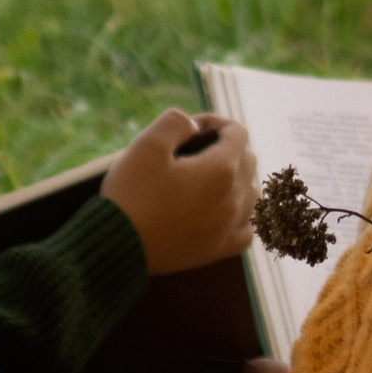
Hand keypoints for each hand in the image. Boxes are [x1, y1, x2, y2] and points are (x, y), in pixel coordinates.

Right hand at [101, 109, 256, 275]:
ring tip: (208, 177)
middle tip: (193, 149)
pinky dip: (242, 215)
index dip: (215, 122)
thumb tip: (193, 126)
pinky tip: (224, 211)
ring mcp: (228, 227)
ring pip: (253, 194)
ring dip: (238, 179)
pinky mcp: (217, 250)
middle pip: (248, 160)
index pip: (238, 133)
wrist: (118, 245)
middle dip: (226, 147)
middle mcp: (233, 199)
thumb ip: (176, 122)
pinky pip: (247, 230)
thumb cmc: (132, 193)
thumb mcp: (147, 144)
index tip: (191, 128)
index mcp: (221, 170)